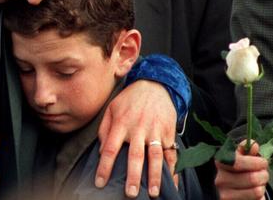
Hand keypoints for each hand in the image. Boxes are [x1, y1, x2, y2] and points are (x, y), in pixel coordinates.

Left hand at [96, 80, 176, 197]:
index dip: (104, 167)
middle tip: (130, 194)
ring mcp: (155, 131)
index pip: (110, 149)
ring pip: (155, 156)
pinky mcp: (168, 132)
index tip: (100, 183)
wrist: (156, 84)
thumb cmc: (130, 99)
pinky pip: (171, 153)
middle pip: (135, 155)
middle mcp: (138, 128)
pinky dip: (172, 169)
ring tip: (153, 193)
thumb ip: (104, 129)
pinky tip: (171, 183)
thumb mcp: (111, 108)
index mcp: (121, 123)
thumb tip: (101, 152)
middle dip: (132, 176)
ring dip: (154, 176)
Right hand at [215, 142, 268, 199]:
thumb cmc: (241, 171)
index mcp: (221, 163)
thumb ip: (247, 150)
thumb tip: (254, 145)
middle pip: (252, 178)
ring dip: (262, 187)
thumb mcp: (243, 158)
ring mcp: (225, 195)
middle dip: (264, 175)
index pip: (238, 162)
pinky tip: (254, 194)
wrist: (234, 191)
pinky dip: (260, 198)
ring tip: (258, 185)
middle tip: (263, 174)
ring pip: (256, 191)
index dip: (256, 162)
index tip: (263, 162)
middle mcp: (220, 180)